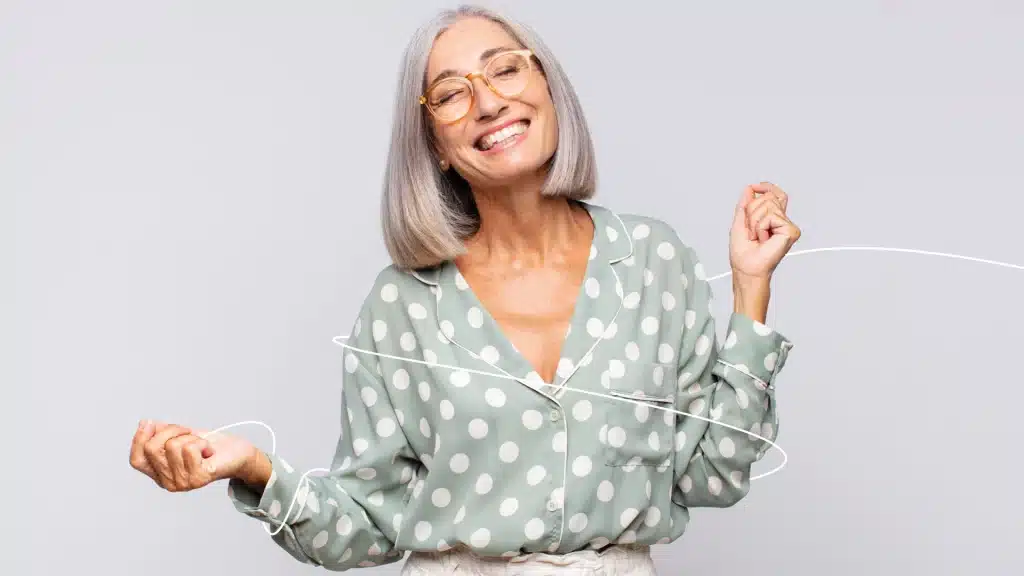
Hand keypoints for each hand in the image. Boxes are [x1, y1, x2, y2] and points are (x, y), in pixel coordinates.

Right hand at [129, 420, 257, 492]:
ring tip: (200, 444)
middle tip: (187, 432)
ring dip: (189, 437)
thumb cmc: (210, 445)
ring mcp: (182, 483)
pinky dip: (201, 442)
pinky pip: (190, 448)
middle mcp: (168, 482)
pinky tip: (208, 450)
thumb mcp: (180, 435)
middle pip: (152, 448)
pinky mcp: (198, 478)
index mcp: (159, 473)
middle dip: (170, 430)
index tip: (149, 423)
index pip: (136, 460)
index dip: (138, 439)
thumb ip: (161, 432)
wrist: (237, 454)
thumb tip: (145, 424)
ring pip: (172, 446)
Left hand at [729, 182, 801, 280]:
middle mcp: (781, 221)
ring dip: (755, 222)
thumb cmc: (743, 254)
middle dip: (752, 212)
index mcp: (771, 219)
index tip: (754, 187)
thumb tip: (749, 189)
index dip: (767, 187)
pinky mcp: (791, 231)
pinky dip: (761, 227)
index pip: (776, 195)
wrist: (746, 268)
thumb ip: (744, 205)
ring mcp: (787, 225)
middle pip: (767, 197)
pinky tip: (764, 239)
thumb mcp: (739, 223)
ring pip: (768, 205)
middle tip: (752, 231)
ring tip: (757, 236)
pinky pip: (771, 216)